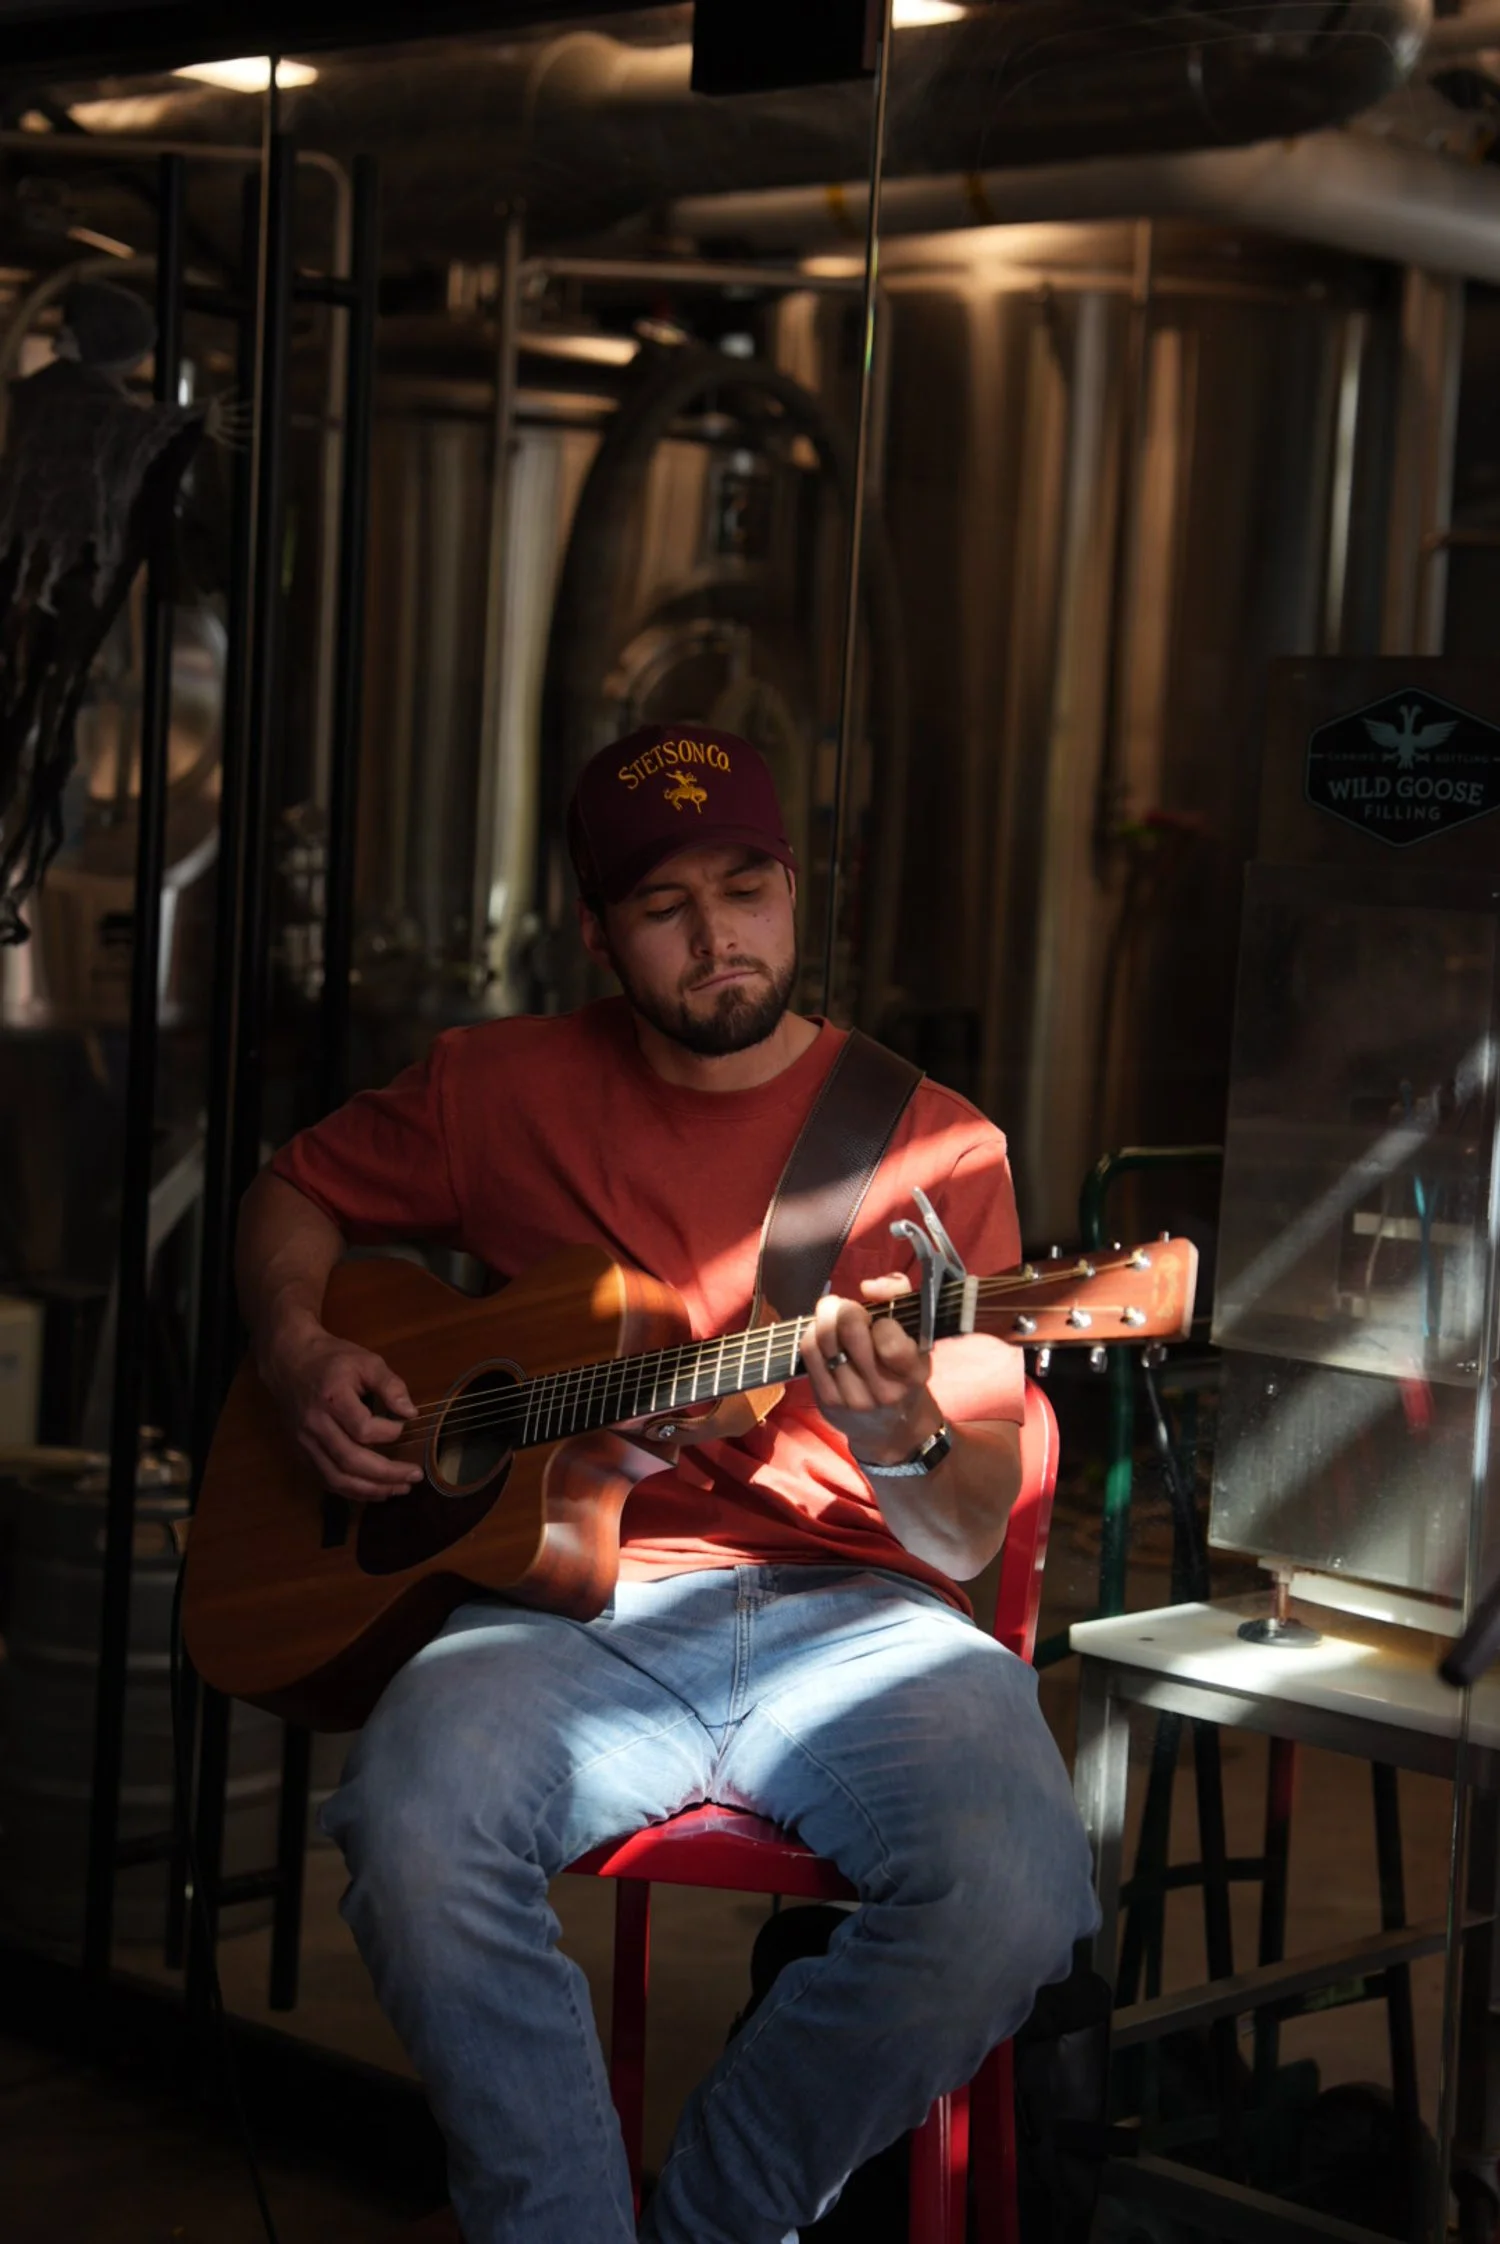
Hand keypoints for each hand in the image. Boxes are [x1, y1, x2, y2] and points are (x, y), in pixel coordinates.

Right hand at [261, 1314, 421, 1500]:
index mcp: (332, 1398)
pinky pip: (325, 1479)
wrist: (288, 1361)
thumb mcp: (366, 1361)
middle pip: (350, 1461)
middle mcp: (315, 1425)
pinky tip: (373, 1490)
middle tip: (414, 1477)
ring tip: (398, 1490)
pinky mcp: (301, 1452)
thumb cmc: (331, 1359)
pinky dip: (350, 1491)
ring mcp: (304, 1442)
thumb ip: (390, 1385)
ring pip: (336, 1478)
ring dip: (370, 1490)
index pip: (363, 1429)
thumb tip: (411, 1413)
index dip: (389, 1432)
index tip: (403, 1425)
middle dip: (386, 1474)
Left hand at [804, 1275, 942, 1468]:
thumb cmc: (905, 1374)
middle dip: (844, 1308)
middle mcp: (882, 1391)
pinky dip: (813, 1333)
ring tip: (834, 1316)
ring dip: (825, 1317)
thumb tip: (868, 1286)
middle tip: (847, 1308)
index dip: (880, 1319)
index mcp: (912, 1374)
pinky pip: (809, 1352)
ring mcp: (851, 1398)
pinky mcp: (826, 1401)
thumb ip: (901, 1297)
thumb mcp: (918, 1339)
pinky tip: (823, 1335)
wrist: (892, 1429)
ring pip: (823, 1338)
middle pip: (849, 1330)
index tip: (882, 1322)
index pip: (888, 1337)